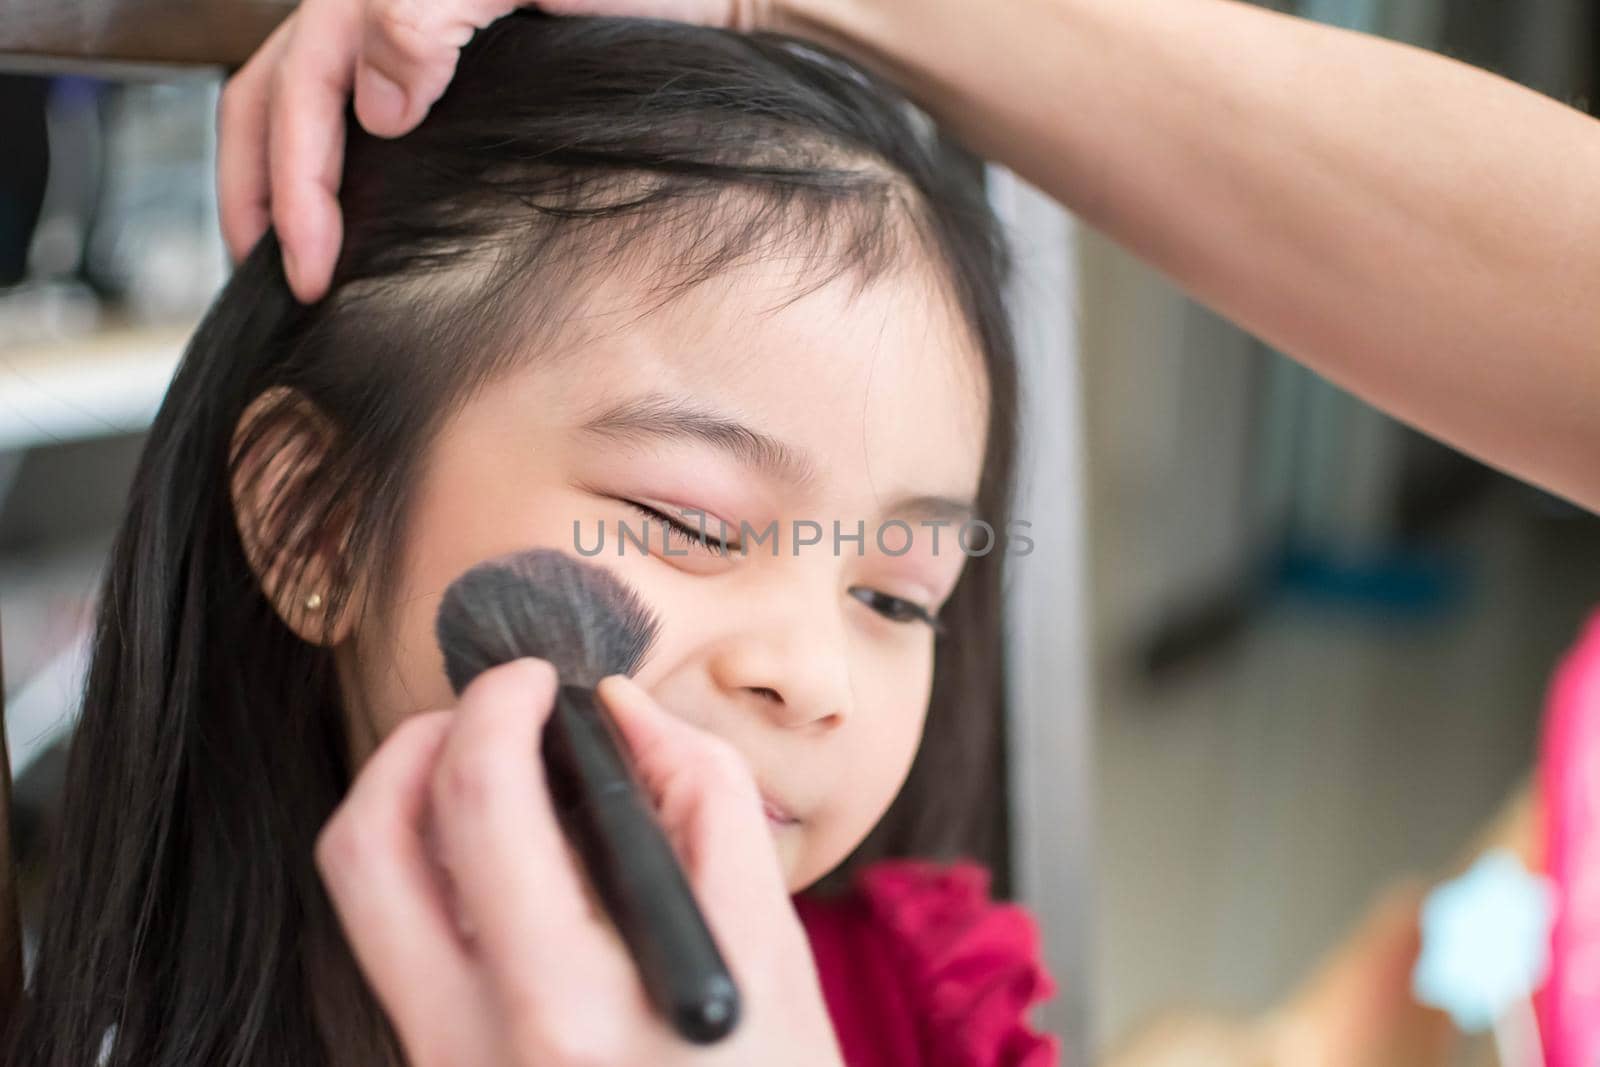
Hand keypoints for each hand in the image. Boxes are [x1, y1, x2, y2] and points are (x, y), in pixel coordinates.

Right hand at [217, 0, 781, 302]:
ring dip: (275, 179)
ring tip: (281, 254)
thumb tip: (376, 105)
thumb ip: (433, 10)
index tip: (309, 268)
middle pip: (272, 94)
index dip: (293, 185)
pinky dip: (327, 163)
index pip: (297, 86)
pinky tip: (342, 213)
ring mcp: (401, 23)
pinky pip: (349, 105)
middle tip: (284, 283)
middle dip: (261, 192)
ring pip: (294, 98)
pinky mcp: (436, 56)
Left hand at [315, 658, 843, 1066]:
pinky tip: (504, 866)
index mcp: (570, 1012)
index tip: (541, 683)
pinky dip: (430, 876)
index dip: (503, 707)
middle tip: (491, 710)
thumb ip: (706, 805)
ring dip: (405, 805)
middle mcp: (478, 1051)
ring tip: (486, 771)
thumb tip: (626, 710)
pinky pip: (394, 955)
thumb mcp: (773, 955)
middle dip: (420, 739)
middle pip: (369, 849)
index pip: (483, 808)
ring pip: (363, 903)